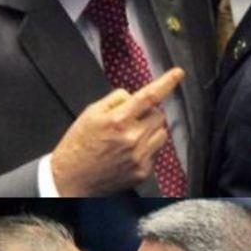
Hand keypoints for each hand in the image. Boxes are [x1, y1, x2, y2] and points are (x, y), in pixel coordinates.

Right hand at [51, 67, 184, 194]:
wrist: (72, 178)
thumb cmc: (79, 143)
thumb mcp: (91, 113)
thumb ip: (116, 100)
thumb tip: (135, 97)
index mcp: (118, 120)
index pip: (148, 97)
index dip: (166, 83)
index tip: (178, 73)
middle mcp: (132, 138)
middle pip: (158, 115)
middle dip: (148, 114)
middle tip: (131, 120)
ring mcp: (139, 157)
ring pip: (162, 134)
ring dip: (151, 131)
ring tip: (130, 137)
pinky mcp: (143, 171)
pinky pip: (157, 152)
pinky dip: (148, 148)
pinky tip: (129, 152)